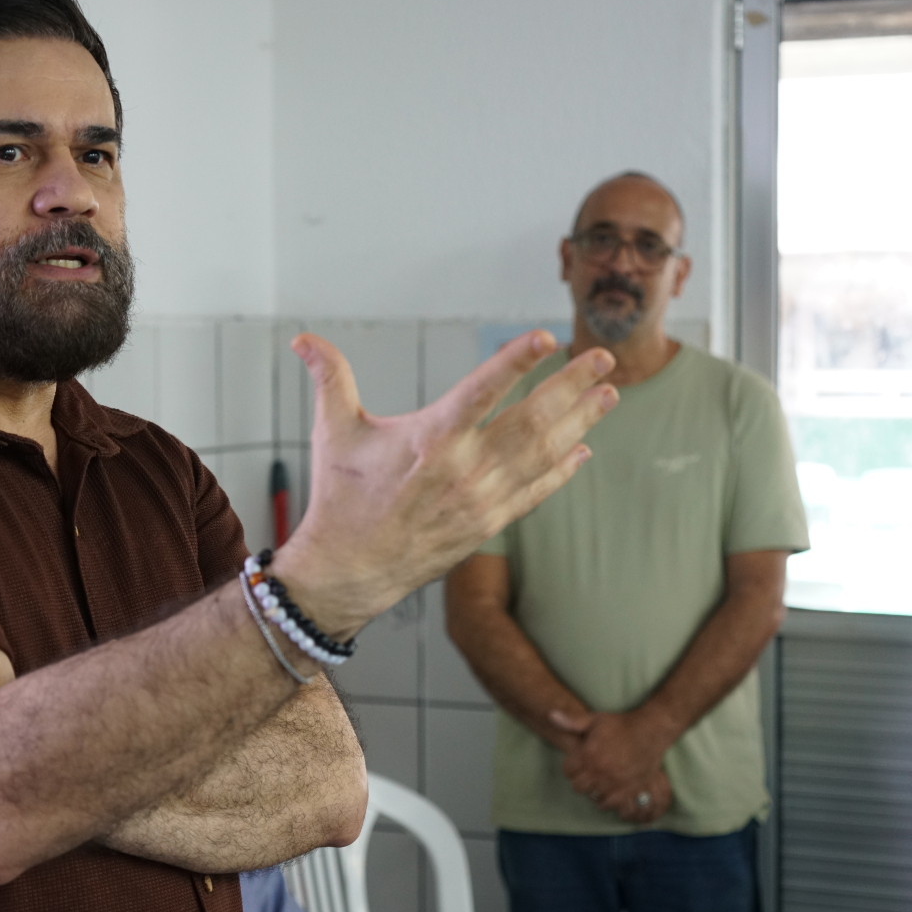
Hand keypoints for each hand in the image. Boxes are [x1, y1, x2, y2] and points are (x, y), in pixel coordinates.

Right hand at [277, 331, 617, 637]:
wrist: (347, 573)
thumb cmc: (341, 498)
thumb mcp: (334, 432)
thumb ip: (329, 378)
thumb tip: (302, 338)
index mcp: (430, 439)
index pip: (483, 390)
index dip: (516, 362)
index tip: (548, 338)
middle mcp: (464, 470)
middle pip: (531, 421)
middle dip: (573, 387)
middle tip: (604, 357)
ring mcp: (481, 501)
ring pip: (543, 455)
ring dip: (580, 422)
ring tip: (609, 393)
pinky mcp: (488, 525)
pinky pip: (536, 492)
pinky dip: (562, 470)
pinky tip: (583, 449)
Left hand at [550, 709, 676, 821]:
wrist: (650, 731)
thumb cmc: (621, 724)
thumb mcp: (595, 719)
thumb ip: (572, 722)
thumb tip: (550, 716)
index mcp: (588, 754)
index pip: (567, 771)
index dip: (570, 766)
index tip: (577, 762)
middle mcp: (600, 771)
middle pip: (578, 787)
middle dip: (580, 779)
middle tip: (588, 771)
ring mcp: (614, 783)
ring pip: (592, 797)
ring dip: (593, 789)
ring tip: (599, 780)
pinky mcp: (628, 791)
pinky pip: (609, 804)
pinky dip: (606, 799)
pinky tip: (609, 789)